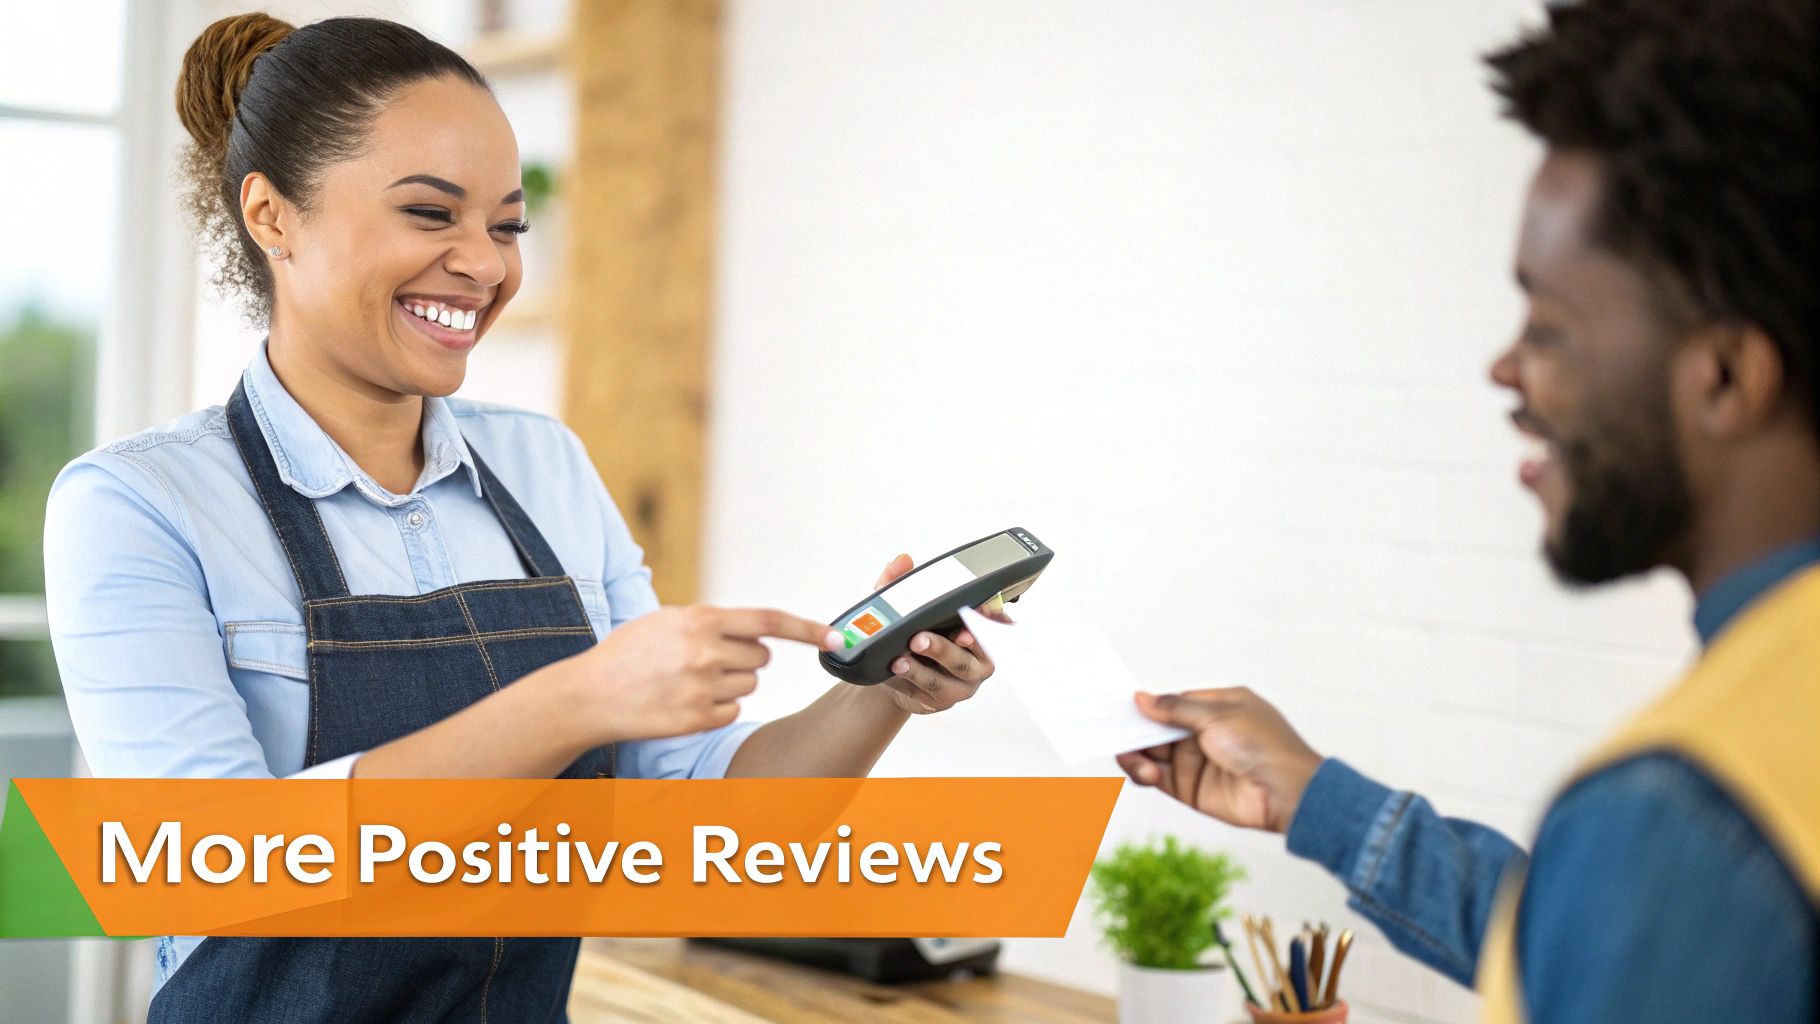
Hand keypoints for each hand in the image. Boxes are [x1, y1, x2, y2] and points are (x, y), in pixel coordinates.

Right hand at [566, 605, 841, 742]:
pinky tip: (685, 702)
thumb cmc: (626, 654)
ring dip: (729, 683)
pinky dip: (717, 709)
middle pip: (762, 658)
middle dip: (745, 659)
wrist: (587, 696)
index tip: (835, 638)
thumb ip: (709, 622)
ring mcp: (701, 688)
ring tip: (688, 681)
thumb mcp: (665, 621)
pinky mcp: (697, 720)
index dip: (807, 629)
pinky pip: (733, 710)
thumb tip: (755, 631)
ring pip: (749, 685)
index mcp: (699, 619)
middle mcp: (704, 652)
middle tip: (708, 660)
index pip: (768, 620)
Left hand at [869, 554, 997, 714]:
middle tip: (920, 638)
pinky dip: (907, 683)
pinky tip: (892, 674)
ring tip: (900, 660)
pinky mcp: (940, 702)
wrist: (894, 671)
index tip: (975, 612)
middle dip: (944, 648)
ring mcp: (961, 685)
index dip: (990, 621)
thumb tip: (902, 561)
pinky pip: (924, 695)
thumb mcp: (907, 605)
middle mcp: (978, 662)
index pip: (997, 627)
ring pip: (945, 681)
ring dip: (920, 670)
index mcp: (981, 633)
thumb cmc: (913, 633)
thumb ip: (904, 582)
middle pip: (968, 658)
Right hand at [1115, 688, 1323, 833]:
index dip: (1145, 706)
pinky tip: (1144, 772)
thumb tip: (1141, 698)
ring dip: (1136, 754)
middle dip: (1134, 730)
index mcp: (1216, 707)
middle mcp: (1203, 733)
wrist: (1287, 793)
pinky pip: (1157, 778)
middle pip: (1156, 730)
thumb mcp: (1216, 715)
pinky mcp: (1190, 789)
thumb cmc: (1262, 744)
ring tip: (1133, 758)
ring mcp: (1196, 762)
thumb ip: (1174, 709)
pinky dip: (1144, 774)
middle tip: (1109, 730)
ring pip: (1152, 755)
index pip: (1170, 703)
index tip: (1118, 707)